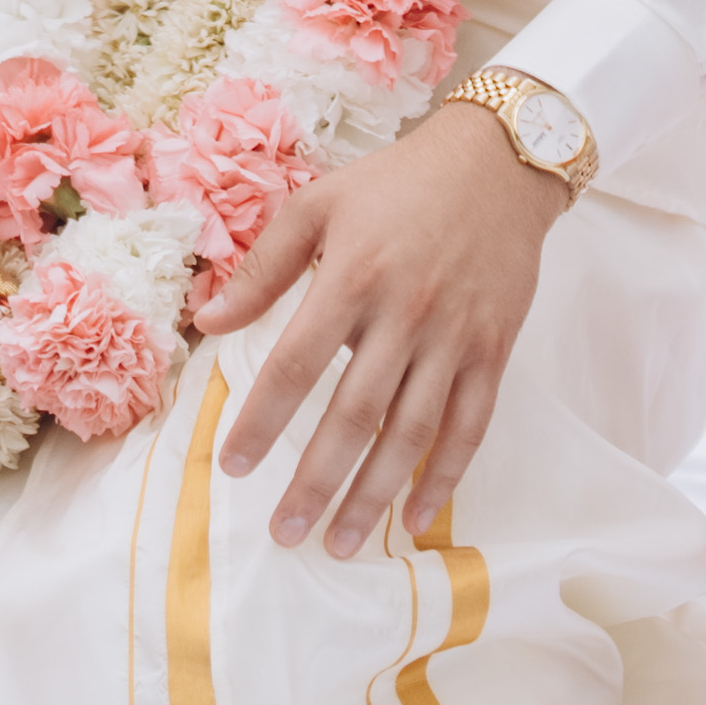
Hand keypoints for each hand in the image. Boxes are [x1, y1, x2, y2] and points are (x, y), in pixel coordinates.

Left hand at [195, 98, 564, 557]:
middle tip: (284, 533)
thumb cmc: (397, 182)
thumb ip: (264, 269)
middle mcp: (406, 313)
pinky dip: (444, 476)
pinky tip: (416, 516)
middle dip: (316, 482)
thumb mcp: (320, 204)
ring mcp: (455, 337)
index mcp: (354, 276)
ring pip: (412, 434)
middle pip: (354, 416)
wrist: (497, 162)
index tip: (234, 466)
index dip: (263, 420)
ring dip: (375, 495)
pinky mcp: (493, 350)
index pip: (297, 364)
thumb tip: (208, 322)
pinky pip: (470, 426)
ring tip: (341, 542)